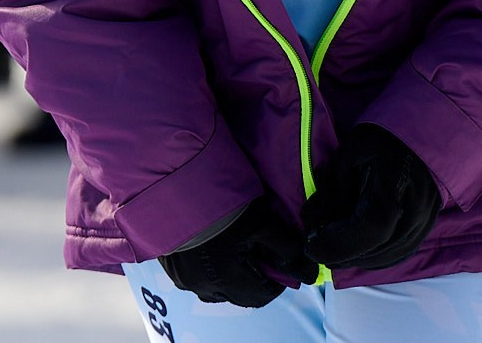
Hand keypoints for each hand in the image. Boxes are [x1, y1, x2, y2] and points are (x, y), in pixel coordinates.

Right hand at [160, 195, 317, 307]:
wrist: (177, 184)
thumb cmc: (223, 204)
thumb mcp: (262, 223)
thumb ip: (287, 249)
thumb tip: (308, 272)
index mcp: (227, 280)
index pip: (260, 297)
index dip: (275, 281)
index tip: (279, 262)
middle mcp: (204, 286)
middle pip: (238, 294)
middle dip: (253, 277)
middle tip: (258, 251)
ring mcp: (185, 279)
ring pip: (216, 288)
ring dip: (230, 275)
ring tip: (235, 248)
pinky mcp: (172, 267)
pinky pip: (197, 277)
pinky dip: (210, 268)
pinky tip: (214, 246)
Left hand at [302, 125, 441, 272]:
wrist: (424, 132)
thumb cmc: (384, 137)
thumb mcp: (350, 154)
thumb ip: (334, 191)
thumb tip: (319, 223)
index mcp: (395, 190)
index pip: (366, 233)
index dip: (336, 245)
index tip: (310, 246)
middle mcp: (414, 214)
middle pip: (373, 252)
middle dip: (338, 254)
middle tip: (315, 243)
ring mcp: (423, 225)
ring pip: (384, 258)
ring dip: (354, 257)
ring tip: (331, 243)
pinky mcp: (424, 229)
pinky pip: (396, 254)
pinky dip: (371, 256)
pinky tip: (353, 247)